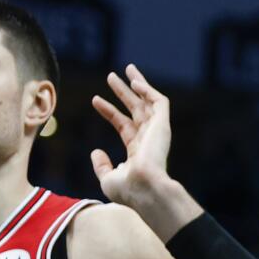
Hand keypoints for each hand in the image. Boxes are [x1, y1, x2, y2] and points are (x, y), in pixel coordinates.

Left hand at [90, 64, 172, 210]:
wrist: (144, 189)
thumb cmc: (127, 190)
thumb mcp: (108, 178)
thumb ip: (102, 165)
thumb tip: (95, 151)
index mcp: (137, 151)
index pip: (122, 125)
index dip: (109, 111)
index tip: (95, 99)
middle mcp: (148, 139)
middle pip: (135, 109)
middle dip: (123, 92)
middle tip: (111, 76)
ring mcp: (156, 131)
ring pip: (148, 101)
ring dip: (137, 84)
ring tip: (126, 68)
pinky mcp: (163, 125)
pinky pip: (159, 102)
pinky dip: (149, 90)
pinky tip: (135, 81)